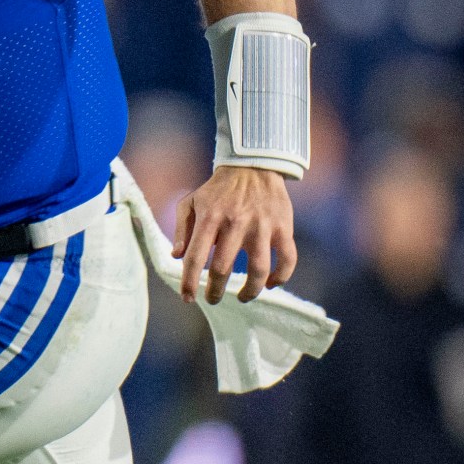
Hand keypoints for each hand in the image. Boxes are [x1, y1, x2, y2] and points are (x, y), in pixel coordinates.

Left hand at [173, 165, 296, 302]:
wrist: (253, 165)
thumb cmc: (217, 189)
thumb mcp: (191, 202)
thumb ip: (181, 229)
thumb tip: (176, 256)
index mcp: (210, 218)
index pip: (195, 257)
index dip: (190, 282)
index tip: (187, 298)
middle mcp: (235, 223)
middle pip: (224, 268)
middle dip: (216, 291)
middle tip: (213, 299)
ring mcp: (262, 226)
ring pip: (258, 270)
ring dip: (250, 290)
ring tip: (242, 297)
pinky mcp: (283, 227)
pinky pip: (287, 258)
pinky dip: (281, 276)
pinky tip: (271, 284)